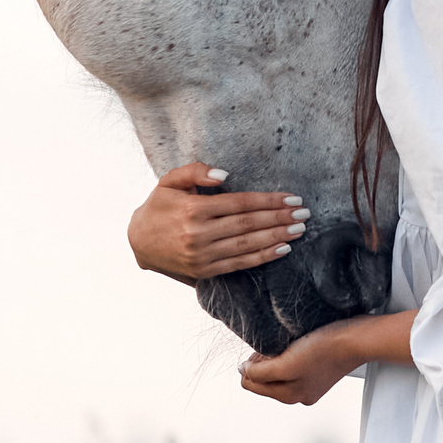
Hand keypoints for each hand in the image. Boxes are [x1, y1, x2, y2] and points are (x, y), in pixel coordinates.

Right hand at [127, 163, 308, 282]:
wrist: (138, 241)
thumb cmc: (158, 206)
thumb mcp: (169, 181)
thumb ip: (195, 172)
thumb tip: (224, 174)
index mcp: (194, 209)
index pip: (240, 204)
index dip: (269, 200)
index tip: (292, 198)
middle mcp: (199, 234)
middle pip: (249, 224)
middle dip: (279, 218)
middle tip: (304, 214)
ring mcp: (202, 255)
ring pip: (247, 245)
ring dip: (277, 237)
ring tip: (299, 230)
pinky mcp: (204, 270)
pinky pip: (239, 263)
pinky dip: (263, 257)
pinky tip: (282, 249)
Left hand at [239, 313, 409, 406]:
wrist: (356, 339)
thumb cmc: (324, 349)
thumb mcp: (287, 363)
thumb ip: (261, 373)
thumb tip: (242, 373)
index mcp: (289, 397)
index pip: (251, 383)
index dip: (251, 365)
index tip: (263, 350)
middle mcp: (298, 395)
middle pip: (263, 379)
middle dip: (262, 362)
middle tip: (275, 345)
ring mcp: (309, 384)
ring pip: (276, 371)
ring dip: (274, 357)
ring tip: (286, 344)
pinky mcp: (318, 371)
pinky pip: (292, 365)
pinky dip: (288, 355)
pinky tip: (297, 344)